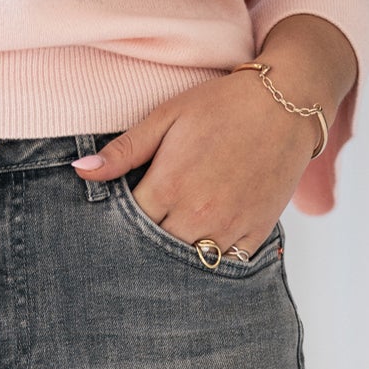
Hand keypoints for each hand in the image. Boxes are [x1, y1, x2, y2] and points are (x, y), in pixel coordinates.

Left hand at [73, 15, 357, 256]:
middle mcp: (196, 214)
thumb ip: (124, 150)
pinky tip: (204, 250)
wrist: (287, 102)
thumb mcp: (167, 116)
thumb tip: (81, 173)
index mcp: (168, 186)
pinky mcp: (255, 234)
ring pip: (190, 266)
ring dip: (178, 261)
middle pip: (155, 254)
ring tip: (172, 249)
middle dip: (145, 251)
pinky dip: (213, 262)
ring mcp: (228, 228)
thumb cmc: (222, 105)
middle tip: (143, 245)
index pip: (129, 227)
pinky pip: (226, 266)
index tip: (119, 226)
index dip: (121, 229)